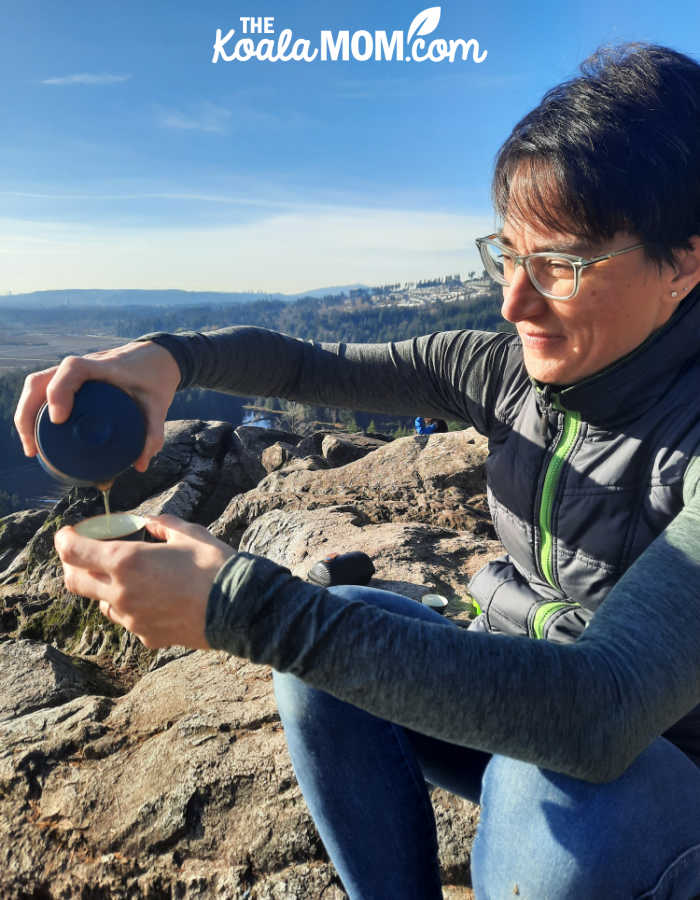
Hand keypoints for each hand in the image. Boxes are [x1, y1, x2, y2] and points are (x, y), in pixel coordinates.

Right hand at [14, 340, 180, 472]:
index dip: (60, 391)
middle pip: (40, 381)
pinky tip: (36, 438)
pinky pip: (43, 392)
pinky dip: (34, 412)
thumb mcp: (158, 404)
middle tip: (34, 448)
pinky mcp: (70, 381)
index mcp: (102, 366)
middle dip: (28, 414)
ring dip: (26, 415)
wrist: (156, 359)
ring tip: (32, 448)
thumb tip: (140, 464)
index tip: (59, 419)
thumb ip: (153, 432)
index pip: (72, 369)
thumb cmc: (154, 378)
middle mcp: (81, 367)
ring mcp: (72, 374)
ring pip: (36, 386)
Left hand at [54, 515, 235, 648]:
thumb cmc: (215, 566)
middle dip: (73, 565)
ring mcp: (132, 618)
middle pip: (75, 581)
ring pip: (101, 603)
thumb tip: (151, 523)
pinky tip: (154, 599)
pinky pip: (128, 619)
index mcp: (127, 562)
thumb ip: (163, 525)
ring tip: (128, 577)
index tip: (69, 533)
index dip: (65, 539)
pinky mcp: (147, 636)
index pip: (73, 551)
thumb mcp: (190, 534)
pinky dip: (132, 607)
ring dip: (104, 588)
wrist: (239, 609)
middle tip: (84, 554)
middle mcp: (121, 592)